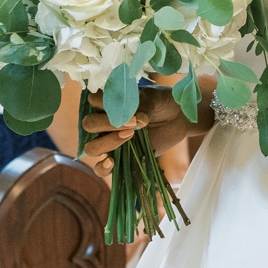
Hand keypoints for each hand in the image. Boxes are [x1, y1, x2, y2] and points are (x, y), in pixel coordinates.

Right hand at [80, 87, 201, 171]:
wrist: (178, 118)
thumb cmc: (164, 103)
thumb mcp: (156, 98)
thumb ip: (144, 105)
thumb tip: (138, 121)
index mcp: (109, 102)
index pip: (92, 100)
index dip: (105, 105)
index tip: (129, 111)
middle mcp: (104, 122)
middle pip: (88, 125)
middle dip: (106, 125)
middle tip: (132, 126)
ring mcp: (110, 141)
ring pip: (91, 147)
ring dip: (106, 144)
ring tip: (129, 137)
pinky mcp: (119, 159)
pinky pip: (100, 169)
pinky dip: (102, 167)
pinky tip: (112, 162)